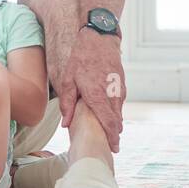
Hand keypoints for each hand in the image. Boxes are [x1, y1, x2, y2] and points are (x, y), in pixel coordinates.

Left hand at [55, 28, 124, 152]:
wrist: (98, 38)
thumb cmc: (79, 58)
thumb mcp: (67, 80)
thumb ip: (67, 104)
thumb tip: (67, 124)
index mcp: (98, 96)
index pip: (109, 123)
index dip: (112, 138)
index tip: (114, 149)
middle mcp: (112, 95)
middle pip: (116, 121)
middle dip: (114, 134)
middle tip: (110, 147)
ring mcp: (119, 89)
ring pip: (119, 112)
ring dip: (114, 123)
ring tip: (109, 134)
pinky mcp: (121, 83)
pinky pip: (119, 102)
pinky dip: (115, 111)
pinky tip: (108, 114)